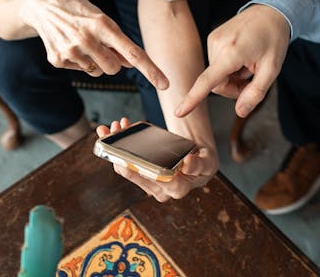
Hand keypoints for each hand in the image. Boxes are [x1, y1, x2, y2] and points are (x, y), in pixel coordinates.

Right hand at [18, 0, 167, 88]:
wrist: (41, 3)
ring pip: (98, 72)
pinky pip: (81, 70)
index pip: (133, 53)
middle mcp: (87, 39)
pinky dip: (79, 61)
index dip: (151, 70)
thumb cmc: (79, 10)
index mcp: (103, 25)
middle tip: (101, 46)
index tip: (165, 84)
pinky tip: (69, 45)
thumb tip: (130, 63)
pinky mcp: (57, 60)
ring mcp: (71, 51)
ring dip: (96, 61)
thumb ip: (117, 42)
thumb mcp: (101, 18)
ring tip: (83, 42)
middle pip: (114, 69)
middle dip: (113, 62)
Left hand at [96, 118, 218, 201]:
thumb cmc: (202, 161)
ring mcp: (149, 183)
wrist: (196, 159)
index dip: (148, 174)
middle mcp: (161, 190)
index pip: (161, 184)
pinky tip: (112, 131)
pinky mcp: (141, 174)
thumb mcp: (207, 162)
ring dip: (117, 148)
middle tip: (115, 139)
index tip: (137, 162)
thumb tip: (188, 163)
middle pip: (139, 175)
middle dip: (124, 156)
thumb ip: (199, 165)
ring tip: (112, 129)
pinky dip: (118, 146)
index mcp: (179, 188)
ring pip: (128, 168)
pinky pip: (126, 162)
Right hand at [175, 4, 289, 117]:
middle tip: (252, 79)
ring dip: (232, 77)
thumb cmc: (273, 39)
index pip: (207, 81)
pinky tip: (241, 57)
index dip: (193, 99)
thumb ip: (255, 93)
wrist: (270, 12)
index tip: (179, 112)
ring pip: (216, 76)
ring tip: (248, 63)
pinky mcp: (211, 38)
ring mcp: (212, 40)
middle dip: (233, 88)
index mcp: (232, 52)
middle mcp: (217, 44)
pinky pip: (215, 64)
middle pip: (217, 84)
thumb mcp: (272, 69)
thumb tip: (240, 112)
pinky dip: (228, 67)